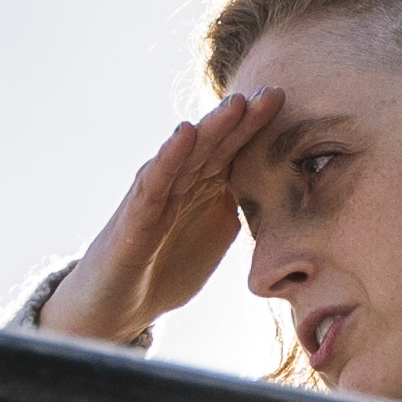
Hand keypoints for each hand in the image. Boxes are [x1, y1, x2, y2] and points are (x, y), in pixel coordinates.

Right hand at [35, 93, 272, 345]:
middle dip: (243, 118)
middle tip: (274, 93)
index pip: (232, 149)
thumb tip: (280, 191)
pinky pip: (154, 182)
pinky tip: (184, 134)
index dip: (258, 126)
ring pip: (186, 155)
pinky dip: (169, 157)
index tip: (285, 100)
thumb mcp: (215, 236)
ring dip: (211, 128)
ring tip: (237, 104)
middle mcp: (178, 182)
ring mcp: (156, 195)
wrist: (117, 307)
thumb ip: (242, 209)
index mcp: (202, 186)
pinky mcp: (135, 217)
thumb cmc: (164, 268)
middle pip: (213, 143)